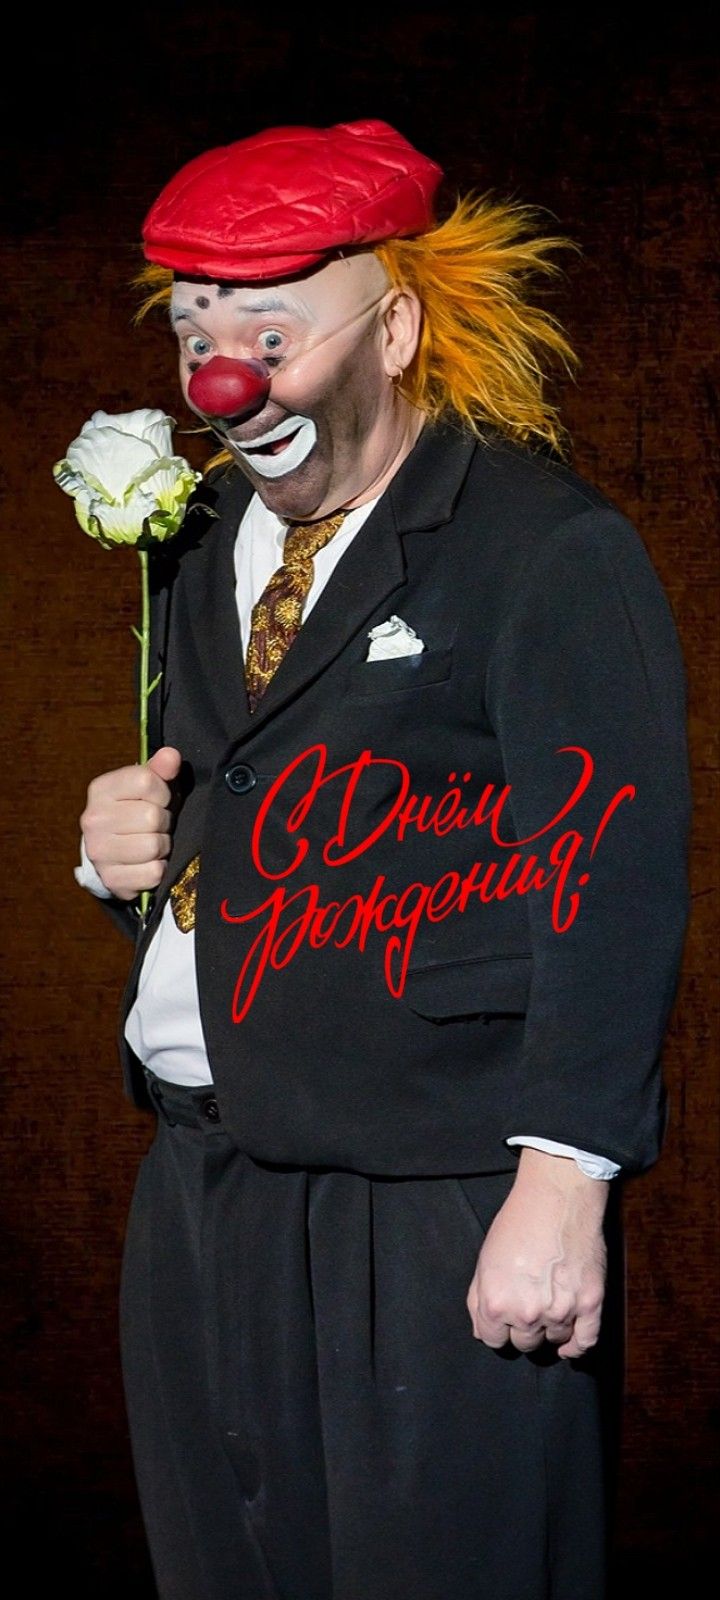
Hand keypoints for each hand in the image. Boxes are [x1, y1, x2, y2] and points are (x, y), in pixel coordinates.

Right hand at [80, 746, 181, 900]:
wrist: (110, 852)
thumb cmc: (135, 812)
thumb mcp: (147, 786)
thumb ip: (160, 769)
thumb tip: (172, 756)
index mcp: (101, 789)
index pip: (145, 780)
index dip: (162, 791)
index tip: (159, 799)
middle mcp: (93, 819)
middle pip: (152, 817)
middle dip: (163, 822)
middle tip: (155, 826)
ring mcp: (98, 851)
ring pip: (154, 846)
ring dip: (162, 846)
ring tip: (152, 842)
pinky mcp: (110, 879)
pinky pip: (153, 873)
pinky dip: (159, 869)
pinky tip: (148, 862)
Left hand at [466, 1147, 608, 1357]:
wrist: (556, 1198)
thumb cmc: (517, 1223)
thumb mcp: (484, 1259)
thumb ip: (478, 1300)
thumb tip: (482, 1330)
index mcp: (496, 1303)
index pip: (493, 1340)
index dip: (498, 1329)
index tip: (505, 1320)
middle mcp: (527, 1313)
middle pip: (524, 1343)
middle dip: (524, 1328)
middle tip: (529, 1307)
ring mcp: (561, 1311)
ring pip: (554, 1340)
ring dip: (550, 1330)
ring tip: (549, 1307)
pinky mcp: (590, 1303)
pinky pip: (585, 1342)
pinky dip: (577, 1347)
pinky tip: (569, 1344)